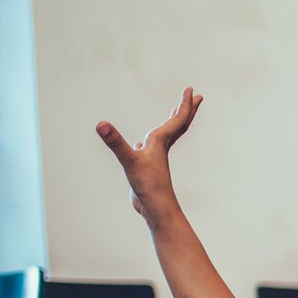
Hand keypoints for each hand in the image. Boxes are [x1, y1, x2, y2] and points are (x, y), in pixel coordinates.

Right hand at [97, 88, 201, 219]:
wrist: (153, 208)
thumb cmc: (147, 185)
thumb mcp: (129, 160)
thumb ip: (115, 142)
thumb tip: (101, 125)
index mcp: (160, 142)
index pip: (177, 119)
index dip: (184, 104)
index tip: (192, 89)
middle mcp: (161, 148)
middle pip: (179, 124)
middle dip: (186, 109)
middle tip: (196, 95)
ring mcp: (155, 158)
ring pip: (166, 136)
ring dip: (172, 123)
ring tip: (174, 114)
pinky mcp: (147, 168)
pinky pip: (151, 151)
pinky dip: (149, 143)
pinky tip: (142, 144)